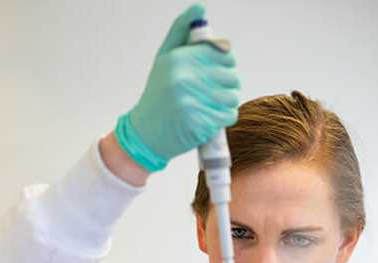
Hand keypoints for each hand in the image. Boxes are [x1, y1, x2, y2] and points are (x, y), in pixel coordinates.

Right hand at [115, 2, 239, 171]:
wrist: (144, 135)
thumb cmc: (157, 96)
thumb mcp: (164, 59)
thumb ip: (181, 32)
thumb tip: (199, 7)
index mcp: (178, 59)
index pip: (224, 54)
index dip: (223, 64)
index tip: (211, 74)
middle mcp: (184, 79)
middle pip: (232, 76)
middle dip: (225, 86)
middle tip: (207, 94)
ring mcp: (192, 103)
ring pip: (233, 96)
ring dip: (224, 103)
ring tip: (206, 106)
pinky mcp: (200, 124)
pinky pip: (229, 115)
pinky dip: (222, 119)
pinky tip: (206, 119)